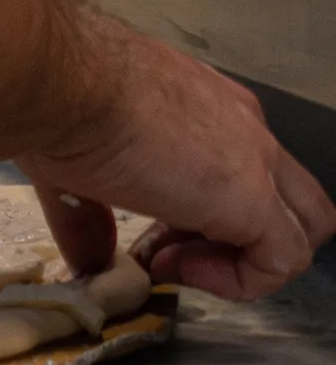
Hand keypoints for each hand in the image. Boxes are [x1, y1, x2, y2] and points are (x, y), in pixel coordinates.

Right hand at [19, 9, 335, 300]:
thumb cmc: (62, 100)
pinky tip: (180, 270)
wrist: (63, 82)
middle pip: (291, 199)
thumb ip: (90, 219)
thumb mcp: (79, 165)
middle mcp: (245, 128)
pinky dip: (240, 282)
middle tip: (173, 252)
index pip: (240, 173)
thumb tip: (86, 260)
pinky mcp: (253, 197)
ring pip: (303, 227)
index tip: (145, 235)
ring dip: (242, 263)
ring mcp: (257, 160)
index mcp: (209, 110)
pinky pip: (284, 259)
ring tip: (174, 265)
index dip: (196, 219)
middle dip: (239, 241)